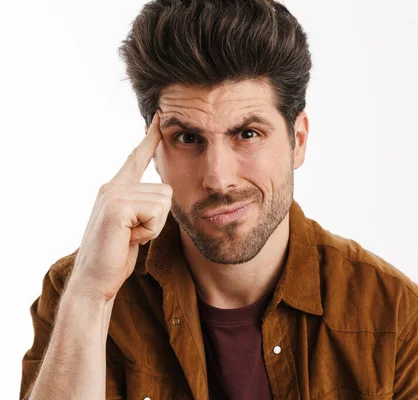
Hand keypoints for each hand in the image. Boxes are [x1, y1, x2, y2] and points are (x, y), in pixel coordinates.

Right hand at [68, 112, 171, 301]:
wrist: (95, 281)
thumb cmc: (116, 256)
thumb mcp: (133, 226)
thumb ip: (142, 206)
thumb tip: (161, 195)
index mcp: (116, 189)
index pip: (137, 158)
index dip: (150, 139)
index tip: (159, 118)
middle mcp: (113, 186)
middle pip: (166, 190)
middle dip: (158, 219)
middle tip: (134, 234)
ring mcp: (113, 194)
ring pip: (164, 201)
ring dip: (154, 226)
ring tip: (130, 236)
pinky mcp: (116, 206)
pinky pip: (157, 212)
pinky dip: (149, 231)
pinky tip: (128, 239)